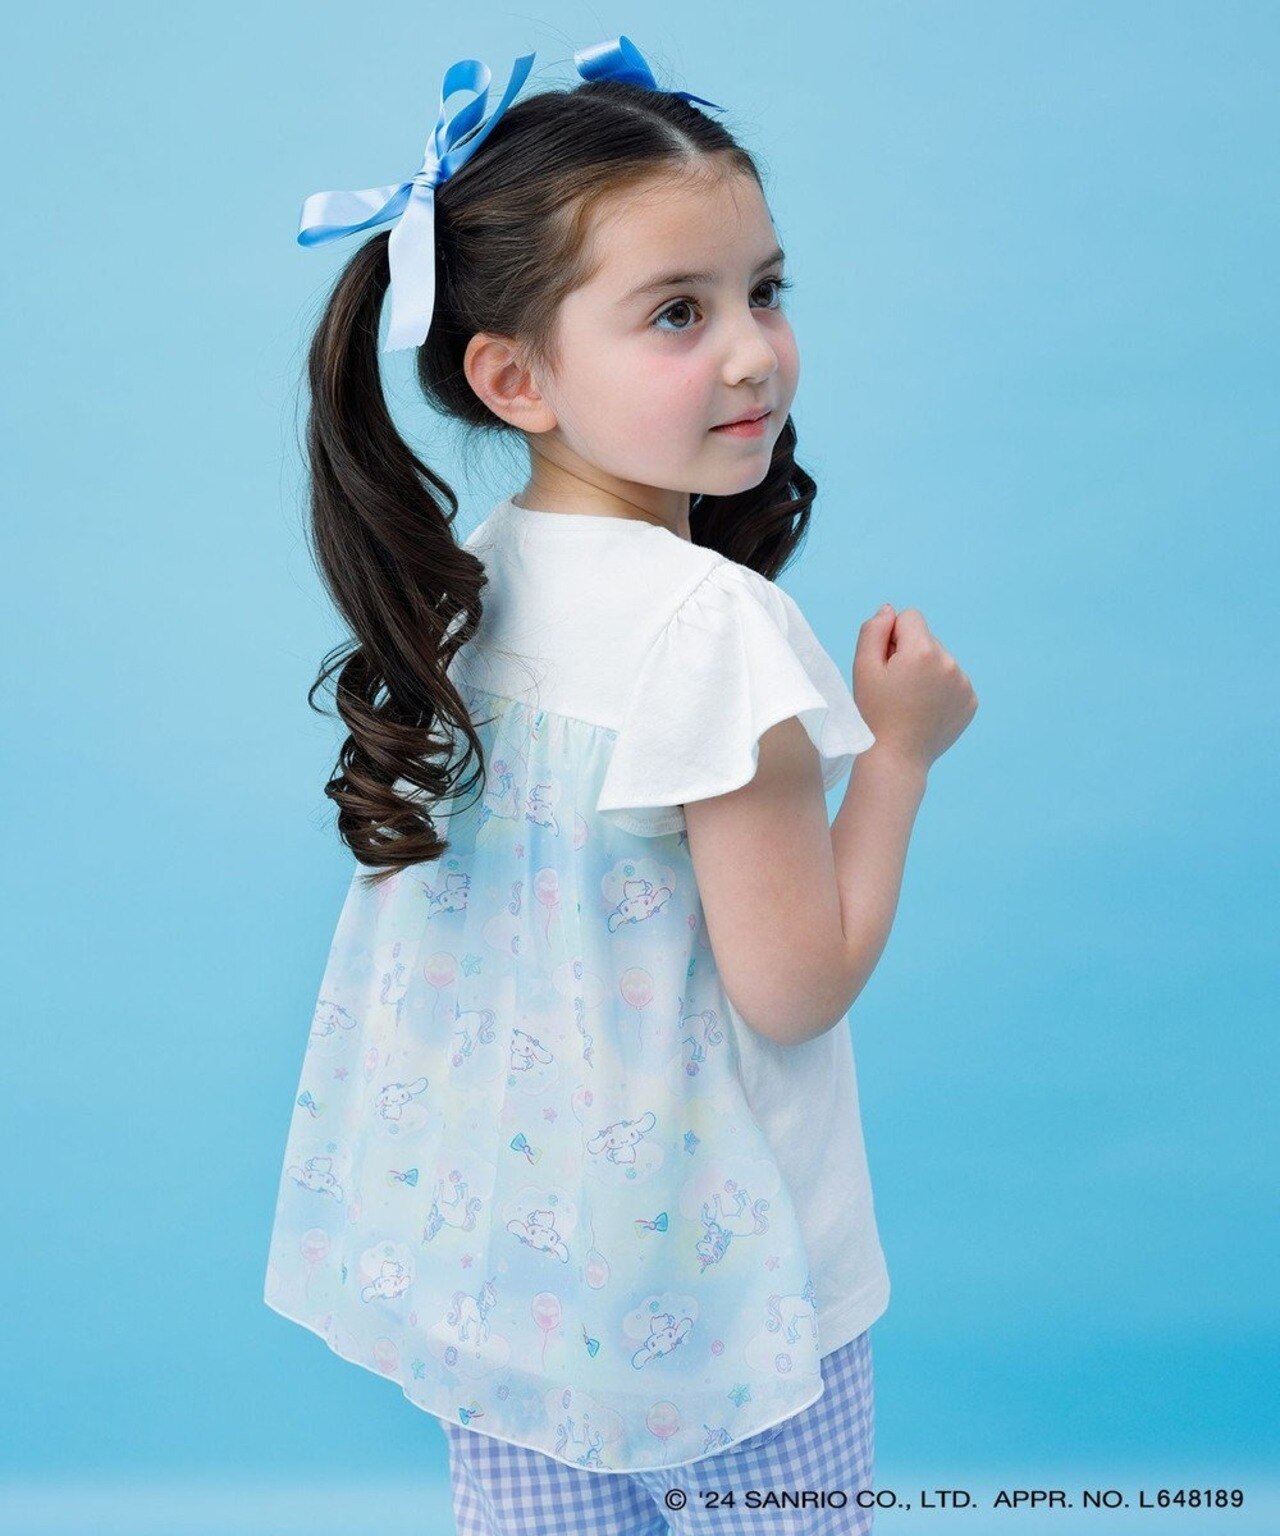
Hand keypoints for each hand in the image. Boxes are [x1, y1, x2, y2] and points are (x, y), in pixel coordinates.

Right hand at [852, 604, 977, 770]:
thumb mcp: (863, 667)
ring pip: (941, 660)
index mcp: (922, 651)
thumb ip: (874, 630)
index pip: (910, 617)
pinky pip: (954, 680)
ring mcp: (964, 683)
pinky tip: (926, 709)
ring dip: (927, 672)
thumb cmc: (874, 713)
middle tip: (896, 687)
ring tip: (911, 701)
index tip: (887, 664)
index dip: (893, 637)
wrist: (897, 757)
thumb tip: (890, 610)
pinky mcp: (971, 701)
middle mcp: (949, 662)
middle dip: (911, 654)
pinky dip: (941, 690)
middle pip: (926, 639)